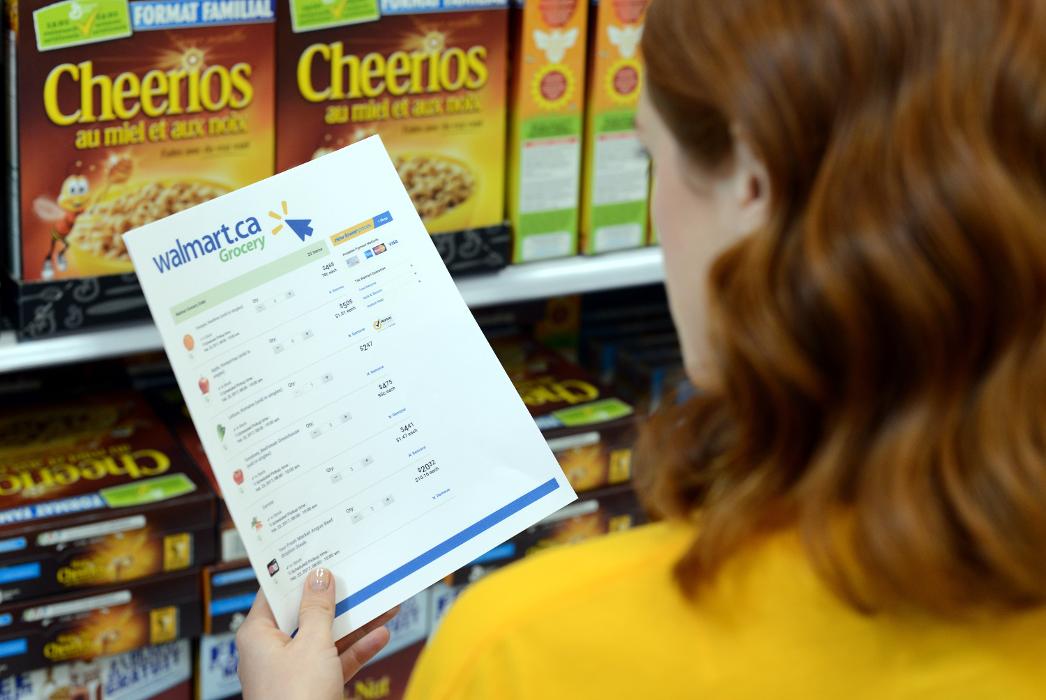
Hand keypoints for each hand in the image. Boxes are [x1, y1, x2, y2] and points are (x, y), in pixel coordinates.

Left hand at [236, 568, 396, 699]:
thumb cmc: (293, 699)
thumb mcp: (312, 644)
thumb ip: (318, 609)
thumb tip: (318, 577)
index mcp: (258, 634)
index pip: (276, 593)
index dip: (298, 573)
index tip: (319, 553)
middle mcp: (273, 650)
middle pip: (306, 614)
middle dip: (336, 598)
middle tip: (358, 575)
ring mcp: (294, 670)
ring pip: (326, 636)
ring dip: (354, 622)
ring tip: (382, 601)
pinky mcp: (314, 686)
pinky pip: (337, 660)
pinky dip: (358, 649)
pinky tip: (380, 634)